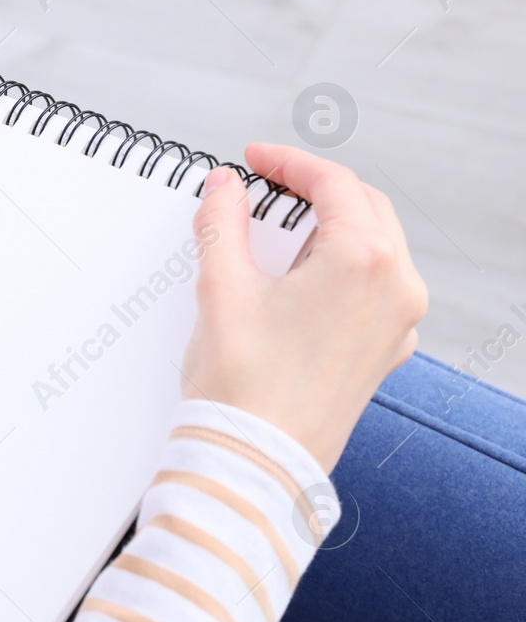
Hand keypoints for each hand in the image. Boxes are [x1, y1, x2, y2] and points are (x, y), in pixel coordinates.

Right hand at [180, 144, 427, 472]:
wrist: (256, 460)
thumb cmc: (244, 385)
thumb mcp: (222, 286)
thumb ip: (223, 222)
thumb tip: (226, 187)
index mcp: (366, 262)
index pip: (334, 185)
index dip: (288, 163)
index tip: (254, 161)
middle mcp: (397, 288)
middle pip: (363, 209)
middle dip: (314, 192)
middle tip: (265, 188)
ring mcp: (398, 324)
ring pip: (374, 248)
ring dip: (329, 229)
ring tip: (276, 234)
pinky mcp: (385, 352)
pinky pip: (373, 290)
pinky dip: (340, 270)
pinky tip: (297, 280)